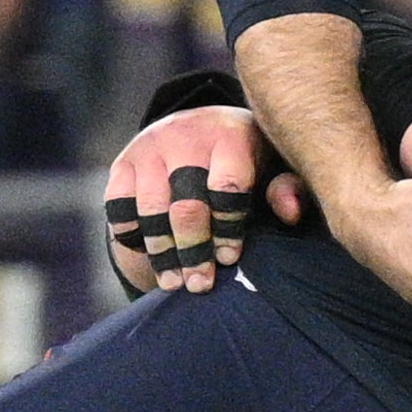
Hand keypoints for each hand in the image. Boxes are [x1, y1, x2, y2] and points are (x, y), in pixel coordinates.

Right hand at [103, 105, 304, 293]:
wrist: (198, 128)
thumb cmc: (245, 159)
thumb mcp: (272, 166)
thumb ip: (286, 188)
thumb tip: (291, 213)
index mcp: (229, 134)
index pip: (227, 187)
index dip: (227, 229)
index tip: (229, 259)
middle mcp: (186, 135)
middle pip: (186, 205)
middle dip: (194, 250)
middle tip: (200, 283)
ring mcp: (150, 148)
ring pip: (151, 210)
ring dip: (163, 253)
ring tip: (175, 284)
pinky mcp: (123, 162)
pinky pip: (119, 206)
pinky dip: (133, 235)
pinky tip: (150, 259)